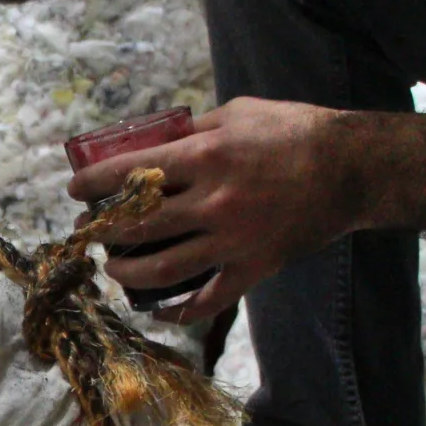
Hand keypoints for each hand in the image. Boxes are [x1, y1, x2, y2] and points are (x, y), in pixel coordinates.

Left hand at [66, 97, 358, 322]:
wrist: (352, 169)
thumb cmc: (294, 131)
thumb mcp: (236, 113)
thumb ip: (191, 130)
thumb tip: (151, 143)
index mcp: (205, 156)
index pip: (130, 173)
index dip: (93, 184)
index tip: (74, 191)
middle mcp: (212, 202)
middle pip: (138, 226)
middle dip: (103, 230)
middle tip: (89, 231)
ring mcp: (232, 241)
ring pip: (162, 269)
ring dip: (127, 271)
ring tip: (113, 265)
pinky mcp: (253, 267)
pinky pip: (208, 299)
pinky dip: (179, 311)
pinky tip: (159, 311)